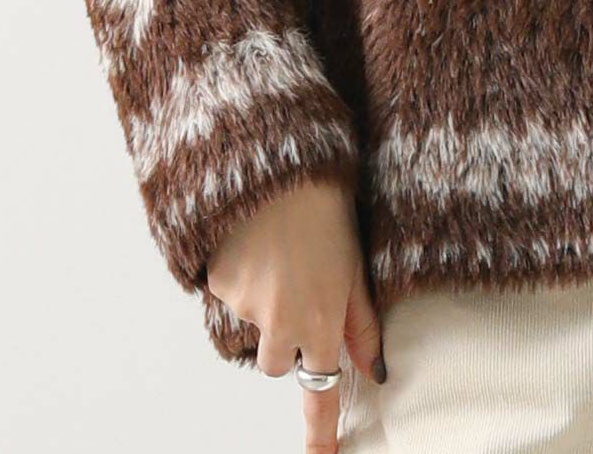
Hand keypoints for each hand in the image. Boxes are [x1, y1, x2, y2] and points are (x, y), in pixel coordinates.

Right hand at [204, 177, 386, 452]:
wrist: (278, 165)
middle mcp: (282, 323)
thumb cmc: (327, 208)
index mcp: (322, 318)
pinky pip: (227, 294)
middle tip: (296, 286)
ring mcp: (246, 306)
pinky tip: (255, 240)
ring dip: (262, 300)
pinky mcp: (217, 285)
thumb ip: (362, 323)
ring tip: (279, 250)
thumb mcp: (356, 264)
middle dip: (283, 339)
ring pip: (251, 323)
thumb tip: (376, 371)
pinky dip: (240, 274)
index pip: (320, 391)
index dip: (320, 431)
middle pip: (275, 362)